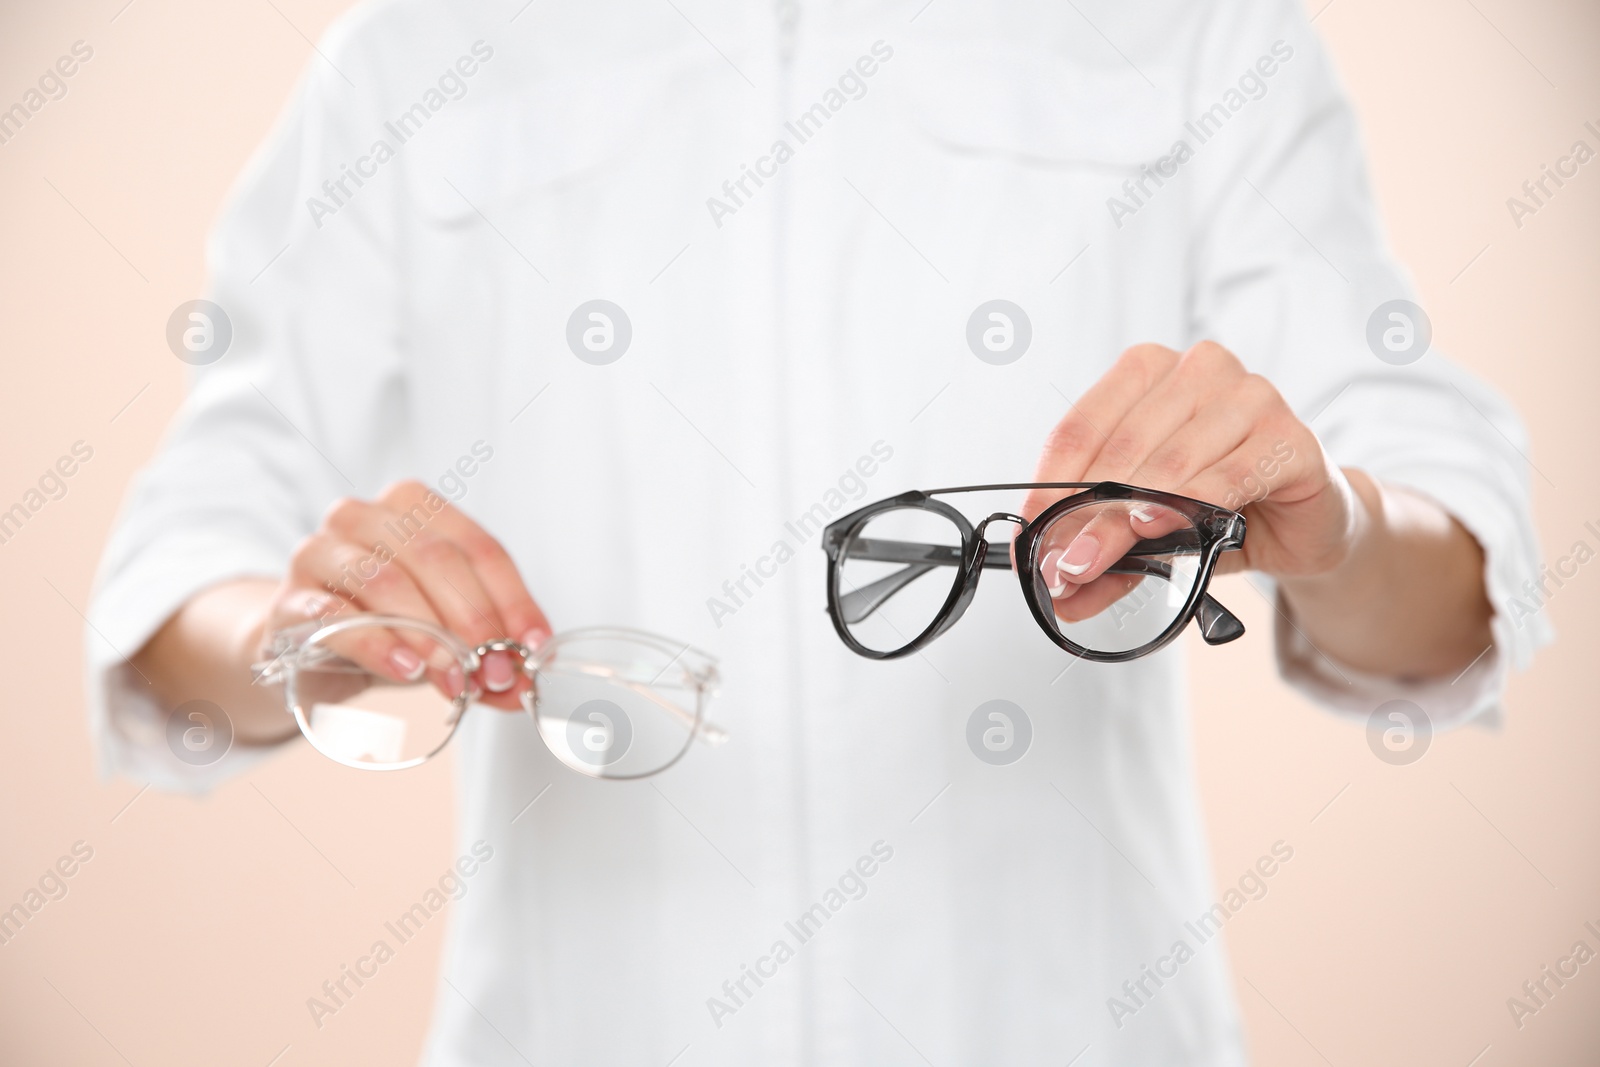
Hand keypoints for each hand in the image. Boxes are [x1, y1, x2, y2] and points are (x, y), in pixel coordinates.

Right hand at [257, 480, 550, 710]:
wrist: (307, 649)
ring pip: (386, 580)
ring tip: (455, 677)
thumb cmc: (387, 625)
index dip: (512, 600)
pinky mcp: (289, 600)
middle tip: (494, 671)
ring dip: (430, 634)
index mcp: (413, 506)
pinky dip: (378, 644)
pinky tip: (406, 669)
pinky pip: (335, 616)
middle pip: (435, 559)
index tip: (531, 646)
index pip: (478, 548)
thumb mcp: (445, 630)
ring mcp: (318, 552)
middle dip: (474, 621)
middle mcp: (363, 516)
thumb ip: (486, 651)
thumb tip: (522, 688)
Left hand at [1022, 342, 1361, 606]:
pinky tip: (1157, 527)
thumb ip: (1102, 545)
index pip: (1082, 426)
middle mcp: (1201, 370)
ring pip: (1168, 462)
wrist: (1302, 528)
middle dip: (1081, 515)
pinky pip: (1226, 475)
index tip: (1027, 535)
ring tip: (1093, 563)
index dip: (1047, 485)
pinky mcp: (1291, 437)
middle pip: (1120, 449)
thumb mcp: (1147, 525)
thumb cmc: (1220, 509)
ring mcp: (1252, 396)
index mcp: (1151, 371)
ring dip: (1123, 521)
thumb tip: (1054, 581)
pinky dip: (1186, 504)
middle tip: (1058, 566)